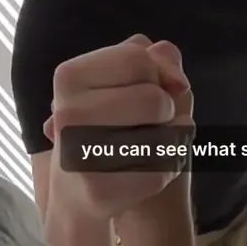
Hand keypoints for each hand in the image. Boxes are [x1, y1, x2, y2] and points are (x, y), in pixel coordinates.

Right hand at [43, 34, 194, 221]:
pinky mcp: (100, 190)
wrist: (81, 187)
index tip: (142, 88)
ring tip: (145, 143)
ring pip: (164, 136)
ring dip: (170, 138)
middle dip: (164, 109)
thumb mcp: (129, 78)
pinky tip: (146, 168)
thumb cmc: (111, 120)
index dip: (155, 72)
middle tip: (143, 122)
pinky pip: (162, 169)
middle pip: (155, 98)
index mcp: (70, 76)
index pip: (138, 56)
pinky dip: (168, 166)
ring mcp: (81, 153)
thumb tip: (178, 82)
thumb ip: (157, 60)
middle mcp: (68, 113)